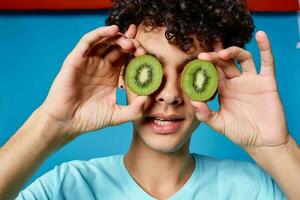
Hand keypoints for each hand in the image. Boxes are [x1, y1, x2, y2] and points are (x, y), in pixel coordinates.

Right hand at [40, 24, 146, 135]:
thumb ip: (134, 110)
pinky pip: (88, 41)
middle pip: (117, 46)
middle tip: (139, 48)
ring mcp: (88, 61)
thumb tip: (148, 99)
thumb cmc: (90, 119)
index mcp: (111, 75)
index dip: (136, 50)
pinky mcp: (76, 59)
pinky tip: (113, 30)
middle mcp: (101, 65)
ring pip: (104, 40)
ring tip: (129, 41)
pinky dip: (100, 33)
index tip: (146, 52)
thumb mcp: (117, 116)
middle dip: (130, 43)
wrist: (67, 122)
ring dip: (117, 37)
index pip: (126, 56)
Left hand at [191, 31, 287, 148]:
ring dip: (233, 52)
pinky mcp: (266, 82)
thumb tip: (194, 102)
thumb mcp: (219, 124)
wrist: (263, 142)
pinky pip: (267, 62)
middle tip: (204, 56)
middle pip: (225, 63)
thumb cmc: (240, 133)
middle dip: (214, 57)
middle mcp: (236, 82)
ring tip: (223, 54)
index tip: (194, 62)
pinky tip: (261, 36)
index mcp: (223, 90)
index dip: (204, 66)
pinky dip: (265, 48)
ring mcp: (251, 80)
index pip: (212, 73)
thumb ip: (206, 115)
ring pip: (242, 59)